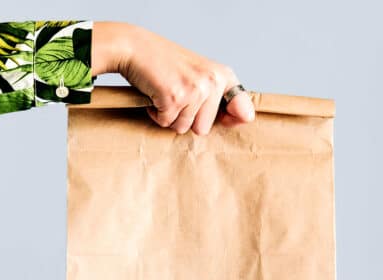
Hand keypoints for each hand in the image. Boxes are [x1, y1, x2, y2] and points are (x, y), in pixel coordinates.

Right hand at [91, 22, 254, 134]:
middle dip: (185, 118)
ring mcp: (195, 90)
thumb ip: (221, 96)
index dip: (228, 120)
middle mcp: (213, 82)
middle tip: (176, 95)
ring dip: (169, 116)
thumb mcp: (200, 74)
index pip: (244, 112)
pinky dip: (156, 113)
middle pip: (204, 128)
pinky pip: (165, 123)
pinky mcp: (175, 97)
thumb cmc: (166, 64)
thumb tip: (246, 119)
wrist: (136, 48)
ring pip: (183, 128)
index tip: (212, 112)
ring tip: (165, 93)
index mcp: (224, 75)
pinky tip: (155, 94)